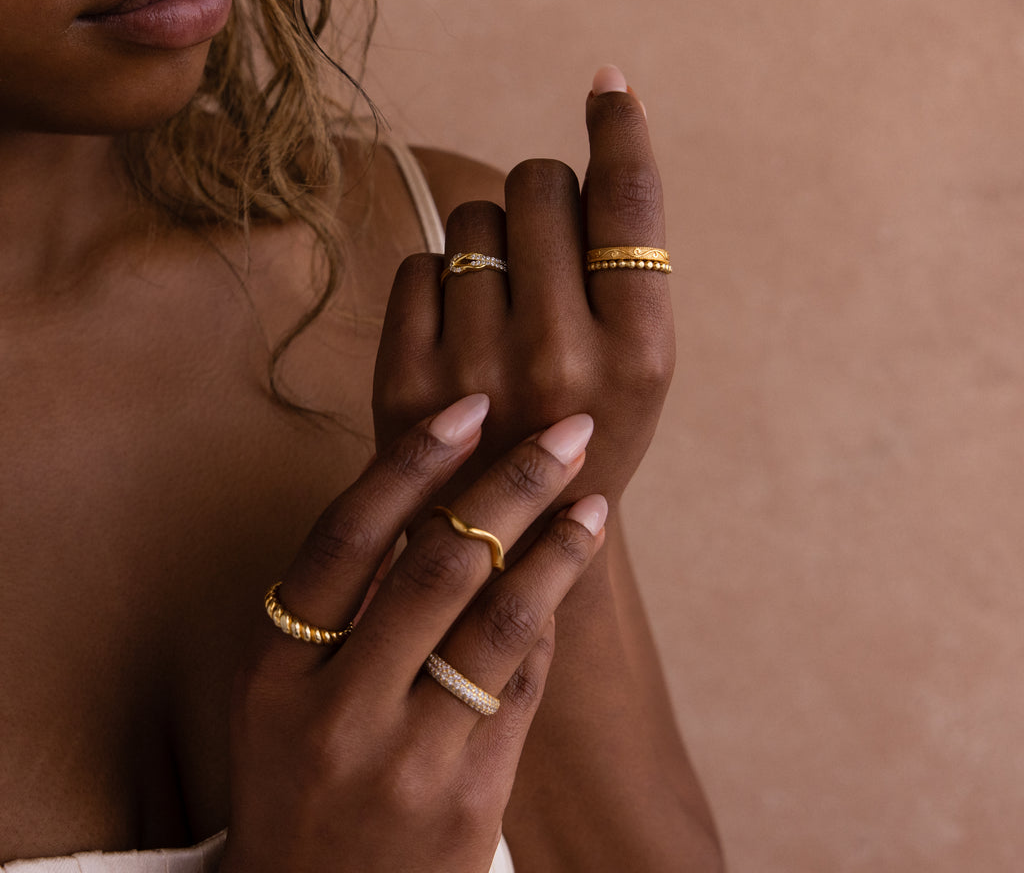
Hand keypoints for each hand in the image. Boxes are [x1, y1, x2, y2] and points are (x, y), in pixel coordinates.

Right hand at [220, 396, 605, 872]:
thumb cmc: (301, 779)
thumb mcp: (282, 695)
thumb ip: (340, 603)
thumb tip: (425, 495)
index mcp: (275, 669)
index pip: (347, 536)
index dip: (411, 461)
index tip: (470, 407)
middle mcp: (335, 711)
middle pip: (436, 565)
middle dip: (511, 484)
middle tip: (565, 430)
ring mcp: (406, 760)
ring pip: (498, 621)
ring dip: (556, 547)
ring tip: (593, 498)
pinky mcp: (470, 800)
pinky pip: (524, 684)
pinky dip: (547, 618)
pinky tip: (567, 575)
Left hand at [373, 66, 672, 510]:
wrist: (509, 539)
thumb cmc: (585, 431)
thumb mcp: (638, 369)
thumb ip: (620, 268)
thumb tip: (593, 132)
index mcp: (640, 356)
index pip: (629, 205)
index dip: (620, 130)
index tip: (606, 85)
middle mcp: (560, 361)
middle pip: (539, 187)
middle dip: (544, 196)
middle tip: (546, 248)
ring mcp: (474, 372)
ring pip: (475, 217)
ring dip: (492, 241)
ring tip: (504, 309)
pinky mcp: (406, 382)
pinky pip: (421, 260)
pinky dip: (441, 277)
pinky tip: (459, 330)